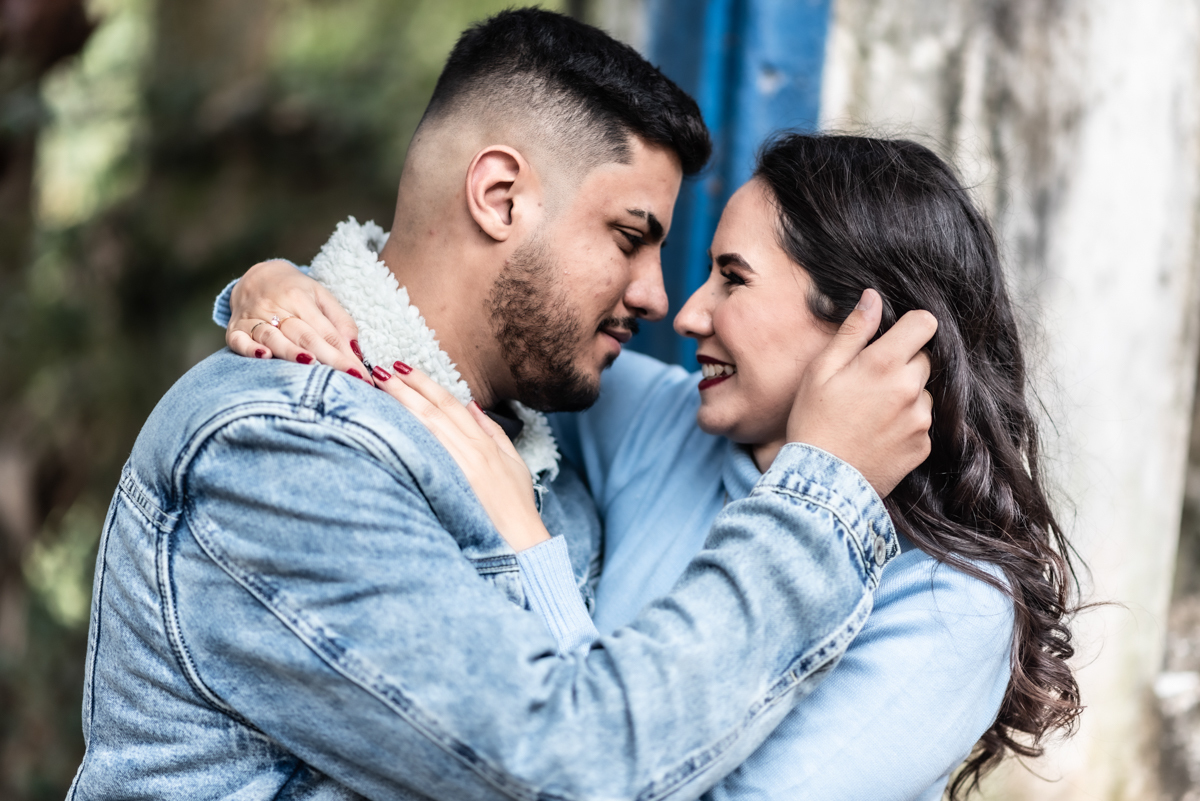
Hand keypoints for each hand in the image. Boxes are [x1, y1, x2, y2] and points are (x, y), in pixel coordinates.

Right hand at [226, 259, 371, 383]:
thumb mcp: (321, 296)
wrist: (256, 278)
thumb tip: (356, 351)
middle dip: (328, 358)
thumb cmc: (295, 292)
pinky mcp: (235, 330)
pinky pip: (239, 340)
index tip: (361, 375)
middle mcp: (275, 307)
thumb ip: (341, 321)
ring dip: (291, 351)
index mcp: (300, 298)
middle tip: (348, 378)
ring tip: (310, 364)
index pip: (326, 331)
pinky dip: (250, 349)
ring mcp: (253, 319)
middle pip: (304, 336)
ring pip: (274, 338)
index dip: (344, 355)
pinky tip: (263, 356)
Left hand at [371, 362, 550, 551]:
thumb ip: (493, 433)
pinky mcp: (453, 484)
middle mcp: (472, 450)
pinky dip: (408, 432)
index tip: (403, 367)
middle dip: (406, 387)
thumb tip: (474, 406)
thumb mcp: (514, 463)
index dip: (425, 383)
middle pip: (433, 410)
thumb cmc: (517, 507)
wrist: (520, 542)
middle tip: (380, 367)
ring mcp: (461, 466)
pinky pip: (427, 451)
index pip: (450, 404)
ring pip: (427, 425)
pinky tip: (389, 421)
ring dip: (402, 402)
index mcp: (484, 443)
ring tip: (379, 384)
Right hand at [788, 289, 936, 496]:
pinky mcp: (924, 446)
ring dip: (906, 394)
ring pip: (924, 391)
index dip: (910, 325)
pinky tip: (877, 433)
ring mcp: (921, 420)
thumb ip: (852, 331)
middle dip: (904, 361)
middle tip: (869, 380)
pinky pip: (922, 422)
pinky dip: (906, 422)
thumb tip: (873, 297)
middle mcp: (910, 389)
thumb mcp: (822, 370)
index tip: (893, 336)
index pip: (925, 324)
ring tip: (870, 412)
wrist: (823, 483)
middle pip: (925, 357)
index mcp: (884, 364)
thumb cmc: (814, 422)